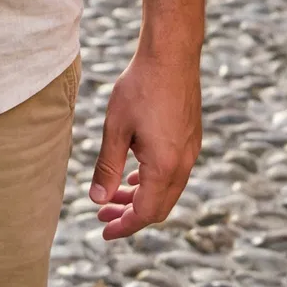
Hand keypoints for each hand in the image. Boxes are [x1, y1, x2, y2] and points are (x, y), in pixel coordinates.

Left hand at [89, 48, 201, 239]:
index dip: (123, 226)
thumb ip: (107, 167)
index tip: (103, 232)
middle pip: (158, 207)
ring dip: (140, 197)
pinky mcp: (190, 139)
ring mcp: (190, 152)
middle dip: (129, 215)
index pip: (145, 213)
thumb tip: (97, 200)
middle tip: (102, 216)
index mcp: (165, 167)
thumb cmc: (140, 88)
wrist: (171, 55)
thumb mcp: (115, 128)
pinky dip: (152, 182)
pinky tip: (133, 175)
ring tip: (112, 196)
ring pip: (166, 190)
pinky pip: (173, 173)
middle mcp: (183, 164)